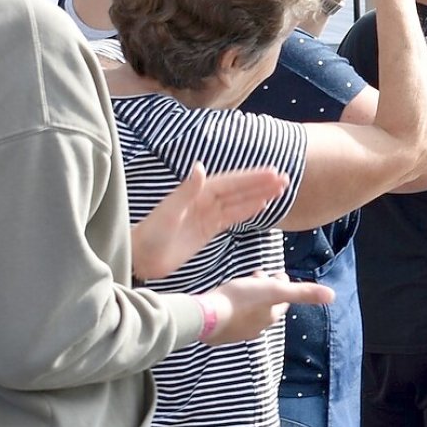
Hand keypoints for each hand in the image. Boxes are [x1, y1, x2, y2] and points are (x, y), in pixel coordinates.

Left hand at [132, 163, 288, 281]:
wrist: (141, 258)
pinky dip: (247, 210)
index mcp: (196, 194)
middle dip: (261, 184)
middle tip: (285, 178)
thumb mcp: (168, 213)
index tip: (272, 173)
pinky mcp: (207, 230)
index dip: (251, 178)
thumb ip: (186, 191)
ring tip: (281, 189)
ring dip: (259, 195)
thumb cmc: (150, 236)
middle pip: (238, 189)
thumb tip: (201, 168)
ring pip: (238, 202)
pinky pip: (232, 217)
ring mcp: (206, 215)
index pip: (230, 183)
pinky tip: (261, 206)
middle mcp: (203, 201)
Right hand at [202, 271, 334, 346]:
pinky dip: (233, 304)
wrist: (207, 317)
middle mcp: (257, 327)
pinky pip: (231, 314)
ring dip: (249, 295)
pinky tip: (225, 298)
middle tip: (258, 274)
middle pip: (266, 304)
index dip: (282, 284)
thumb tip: (333, 295)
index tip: (277, 274)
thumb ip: (303, 293)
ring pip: (249, 309)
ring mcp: (237, 330)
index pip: (283, 300)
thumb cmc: (241, 300)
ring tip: (242, 282)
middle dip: (265, 289)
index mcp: (271, 316)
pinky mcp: (220, 329)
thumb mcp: (275, 290)